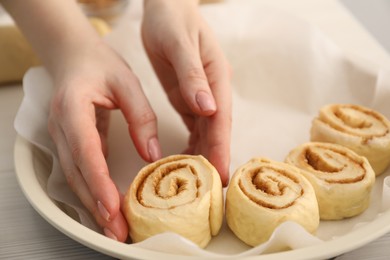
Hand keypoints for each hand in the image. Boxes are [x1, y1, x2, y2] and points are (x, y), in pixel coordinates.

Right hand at [48, 38, 161, 241]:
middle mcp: (62, 127)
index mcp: (74, 108)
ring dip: (93, 204)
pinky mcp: (70, 143)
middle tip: (117, 231)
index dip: (99, 181)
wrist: (75, 57)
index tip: (113, 206)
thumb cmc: (100, 65)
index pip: (86, 151)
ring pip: (75, 178)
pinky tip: (107, 207)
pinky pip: (80, 172)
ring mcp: (62, 137)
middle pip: (77, 173)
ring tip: (113, 228)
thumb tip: (152, 154)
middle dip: (97, 204)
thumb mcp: (127, 82)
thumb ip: (141, 116)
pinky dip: (92, 191)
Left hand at [142, 0, 231, 185]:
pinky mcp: (188, 97)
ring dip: (203, 154)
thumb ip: (193, 76)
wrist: (166, 7)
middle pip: (216, 130)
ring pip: (206, 131)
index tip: (222, 175)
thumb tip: (209, 108)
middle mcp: (212, 91)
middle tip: (211, 190)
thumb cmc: (171, 21)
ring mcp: (201, 95)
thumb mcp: (178, 44)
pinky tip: (185, 159)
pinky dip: (191, 143)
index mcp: (215, 78)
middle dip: (215, 158)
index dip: (222, 148)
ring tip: (197, 182)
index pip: (221, 120)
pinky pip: (193, 126)